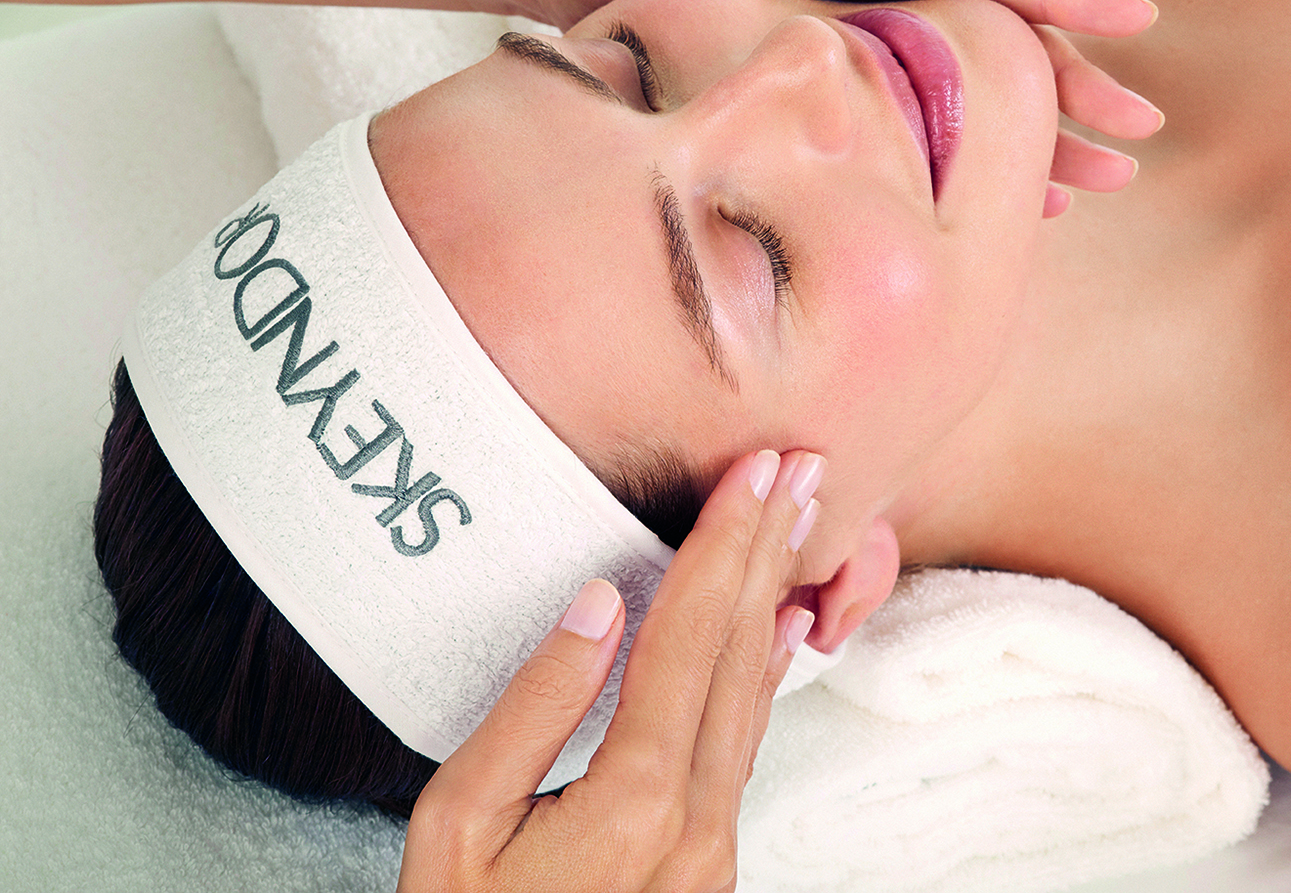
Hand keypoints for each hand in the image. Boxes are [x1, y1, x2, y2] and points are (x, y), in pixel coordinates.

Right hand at [397, 449, 821, 892]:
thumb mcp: (457, 825)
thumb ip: (533, 708)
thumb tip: (599, 602)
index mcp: (634, 801)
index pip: (689, 640)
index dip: (723, 545)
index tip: (756, 472)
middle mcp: (697, 820)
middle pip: (739, 655)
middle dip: (769, 550)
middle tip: (803, 466)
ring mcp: (714, 846)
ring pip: (754, 696)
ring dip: (774, 598)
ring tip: (799, 521)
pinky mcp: (711, 861)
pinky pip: (745, 744)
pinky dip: (765, 673)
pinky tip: (779, 629)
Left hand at [518, 0, 1163, 211]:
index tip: (1132, 22)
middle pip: (989, 35)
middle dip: (1068, 86)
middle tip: (1138, 137)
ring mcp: (852, 26)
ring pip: (963, 87)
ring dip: (1030, 135)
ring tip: (1099, 183)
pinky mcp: (826, 70)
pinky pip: (915, 117)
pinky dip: (964, 155)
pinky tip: (1006, 196)